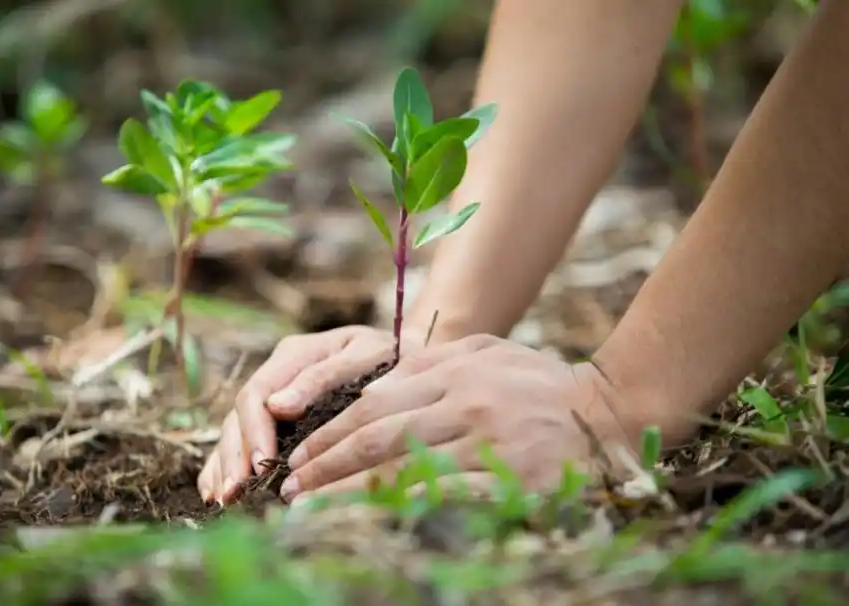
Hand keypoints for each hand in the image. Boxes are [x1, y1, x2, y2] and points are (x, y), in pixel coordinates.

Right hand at [197, 325, 423, 504]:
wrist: (409, 357)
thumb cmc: (391, 357)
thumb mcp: (364, 356)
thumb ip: (323, 377)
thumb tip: (277, 407)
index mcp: (294, 354)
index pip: (258, 393)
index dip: (255, 431)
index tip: (262, 464)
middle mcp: (277, 375)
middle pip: (239, 416)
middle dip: (235, 456)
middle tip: (235, 492)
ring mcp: (274, 397)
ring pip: (234, 431)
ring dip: (224, 466)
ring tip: (222, 500)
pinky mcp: (276, 418)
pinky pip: (241, 441)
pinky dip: (224, 465)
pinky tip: (216, 493)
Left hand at [278, 335, 652, 503]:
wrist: (612, 410)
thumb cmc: (542, 383)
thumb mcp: (488, 352)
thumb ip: (433, 364)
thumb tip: (375, 383)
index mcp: (454, 369)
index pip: (374, 403)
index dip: (330, 433)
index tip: (298, 456)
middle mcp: (464, 400)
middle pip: (376, 434)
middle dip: (325, 464)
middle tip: (290, 488)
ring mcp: (487, 438)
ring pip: (401, 467)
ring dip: (348, 492)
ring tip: (311, 510)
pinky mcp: (510, 476)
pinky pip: (444, 496)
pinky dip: (400, 509)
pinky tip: (372, 523)